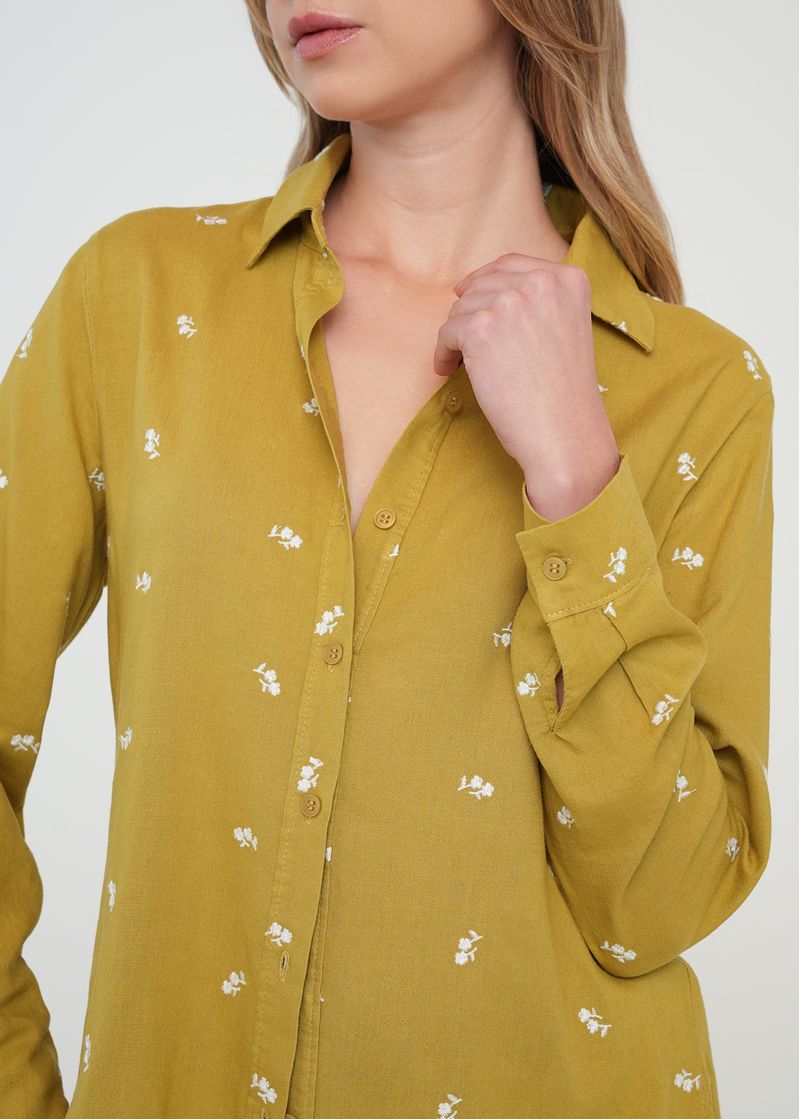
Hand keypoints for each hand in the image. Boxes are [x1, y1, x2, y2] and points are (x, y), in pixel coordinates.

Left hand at [434, 252, 620, 520]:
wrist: (565, 433)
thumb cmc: (563, 394)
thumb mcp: (565, 329)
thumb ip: (535, 302)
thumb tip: (469, 285)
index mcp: (568, 279)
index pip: (511, 264)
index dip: (484, 279)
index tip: (467, 293)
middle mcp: (541, 282)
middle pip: (482, 285)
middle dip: (469, 313)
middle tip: (462, 341)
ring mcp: (510, 302)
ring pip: (461, 309)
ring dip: (456, 337)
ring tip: (460, 363)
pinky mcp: (481, 329)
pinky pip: (446, 333)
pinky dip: (443, 354)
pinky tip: (448, 370)